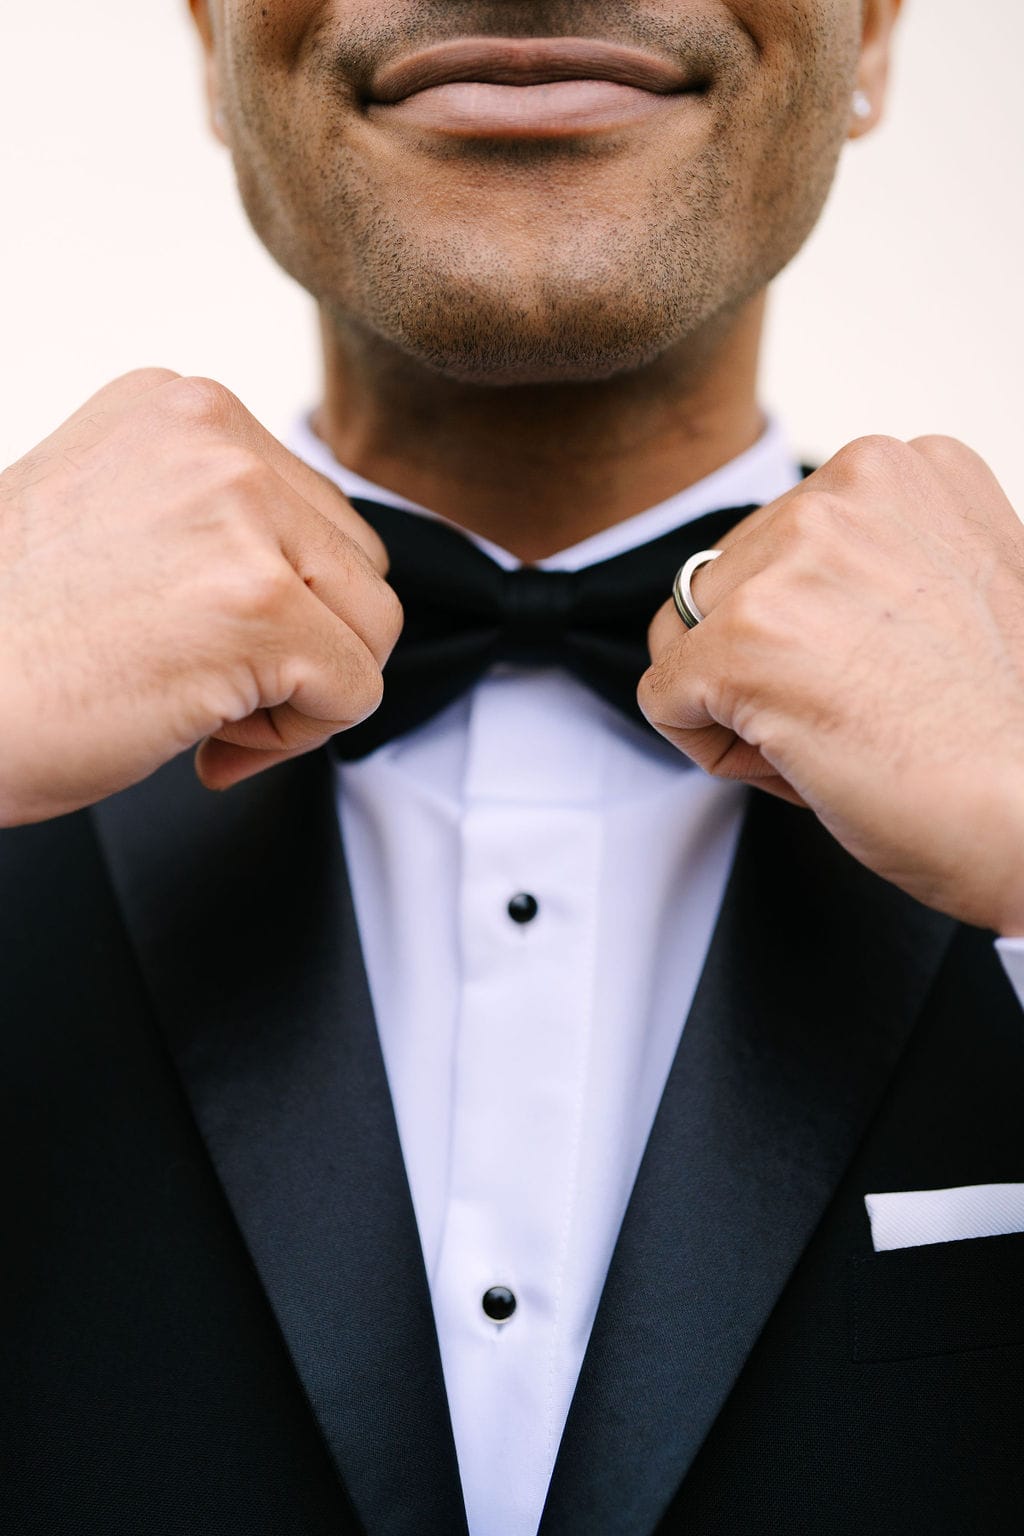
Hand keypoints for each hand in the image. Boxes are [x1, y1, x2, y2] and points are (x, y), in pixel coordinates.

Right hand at [0, 370, 401, 825]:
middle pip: (355, 562)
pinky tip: (209, 740)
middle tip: (210, 685)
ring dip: (305, 689)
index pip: (314, 511)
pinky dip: (298, 737)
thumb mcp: (120, 524)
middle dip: (305, 642)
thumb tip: (317, 575)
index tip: (202, 640)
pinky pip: (356, 690)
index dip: (280, 601)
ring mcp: (238, 516)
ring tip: (210, 708)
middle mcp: (214, 440)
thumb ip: (219, 521)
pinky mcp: (255, 606)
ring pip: (371, 624)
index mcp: (180, 410)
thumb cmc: (8, 639)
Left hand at [640, 436, 1023, 936]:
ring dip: (736, 701)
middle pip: (722, 583)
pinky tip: (796, 758)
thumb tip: (771, 584)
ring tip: (834, 732)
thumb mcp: (943, 590)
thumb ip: (861, 561)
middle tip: (861, 709)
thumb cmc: (998, 731)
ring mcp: (793, 561)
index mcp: (904, 469)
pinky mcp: (744, 638)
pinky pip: (663, 700)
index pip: (775, 540)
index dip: (809, 628)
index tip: (885, 666)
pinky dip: (709, 747)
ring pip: (685, 638)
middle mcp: (849, 492)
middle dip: (763, 660)